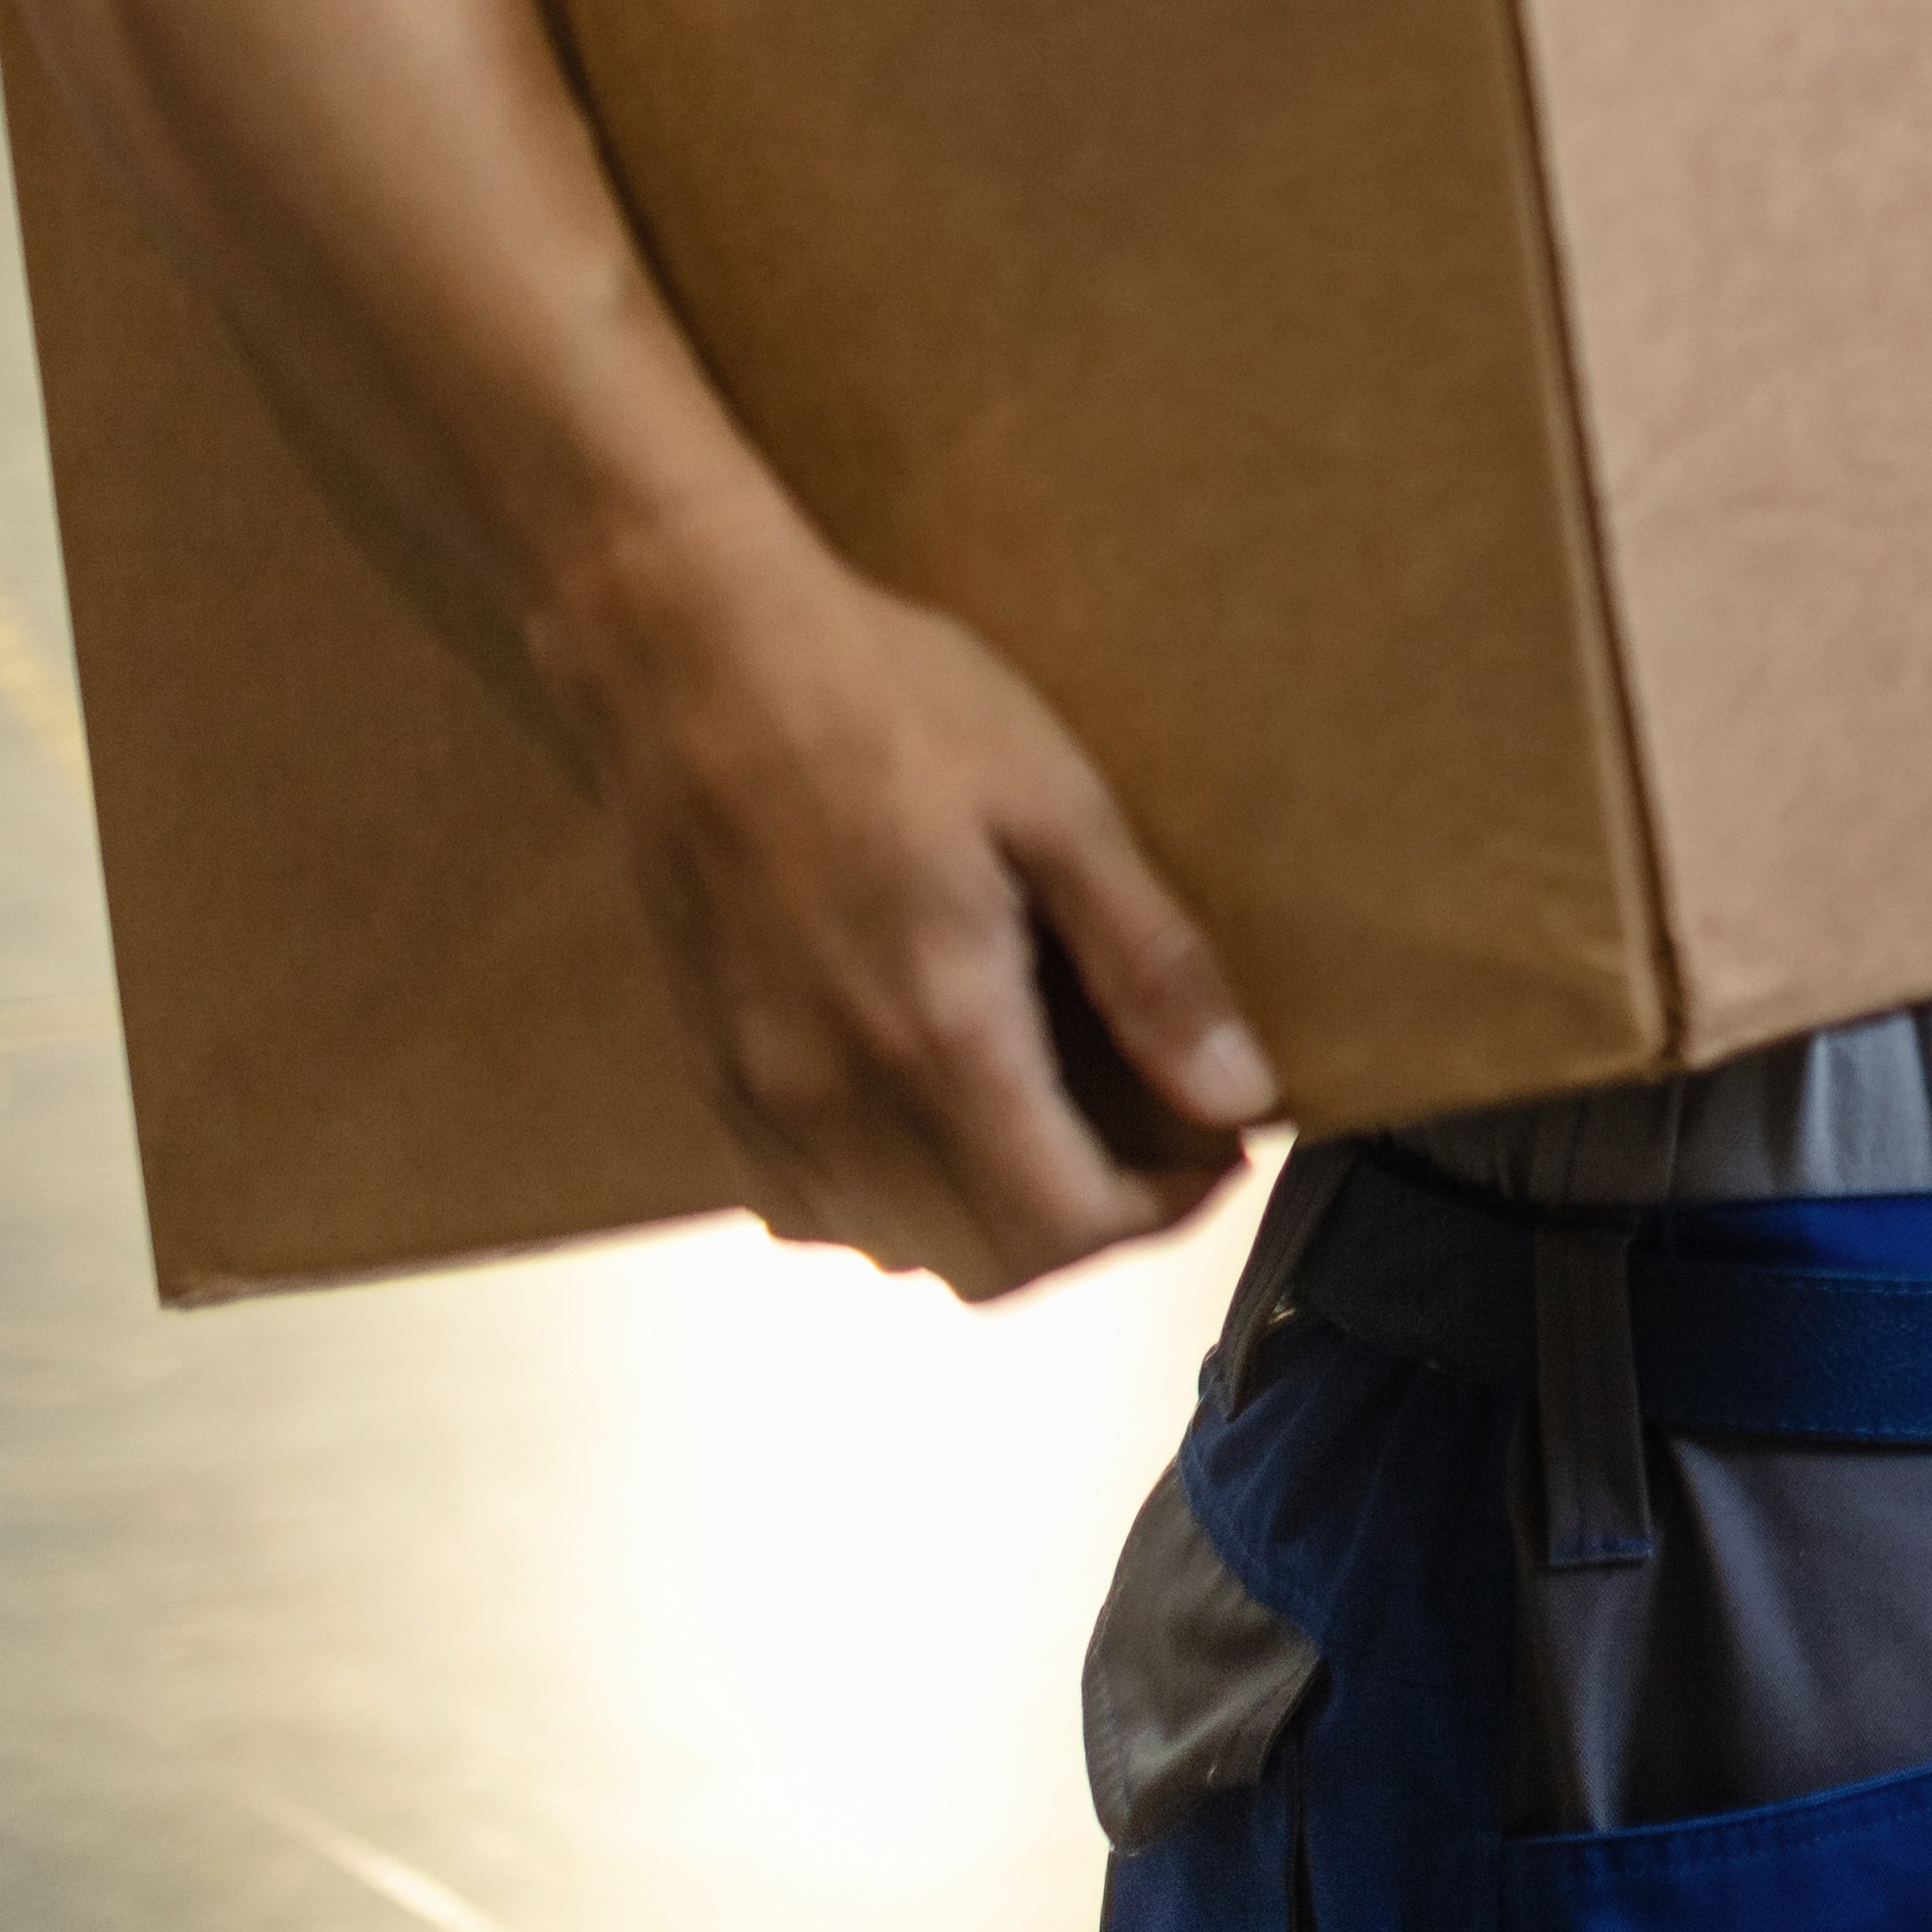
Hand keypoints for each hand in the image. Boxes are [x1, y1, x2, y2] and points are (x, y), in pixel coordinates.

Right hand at [546, 508, 1265, 1295]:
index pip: (1061, 1231)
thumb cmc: (890, 710)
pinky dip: (894, 1199)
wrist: (693, 665)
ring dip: (994, 1221)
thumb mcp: (1062, 811)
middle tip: (1157, 1135)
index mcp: (935, 1040)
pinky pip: (811, 1207)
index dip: (1161, 1215)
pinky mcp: (711, 1080)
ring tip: (1062, 1120)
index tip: (1215, 1146)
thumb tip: (1238, 1095)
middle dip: (1092, 1225)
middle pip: (984, 1266)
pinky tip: (941, 1108)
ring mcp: (757, 1102)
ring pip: (893, 1249)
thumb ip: (1151, 968)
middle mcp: (832, 1104)